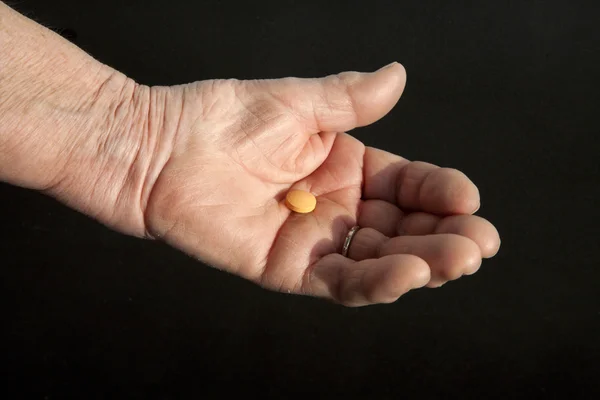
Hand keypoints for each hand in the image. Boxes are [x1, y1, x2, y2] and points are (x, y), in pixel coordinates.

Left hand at [140, 62, 499, 305]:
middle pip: (402, 229)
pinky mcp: (288, 268)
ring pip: (379, 260)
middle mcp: (337, 207)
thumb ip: (350, 99)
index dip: (438, 191)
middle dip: (443, 236)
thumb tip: (398, 74)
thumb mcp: (296, 102)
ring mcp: (315, 240)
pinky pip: (339, 281)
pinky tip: (410, 274)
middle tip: (479, 242)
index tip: (466, 195)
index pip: (407, 183)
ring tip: (460, 258)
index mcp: (345, 166)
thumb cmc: (218, 118)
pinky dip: (376, 282)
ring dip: (423, 262)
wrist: (157, 148)